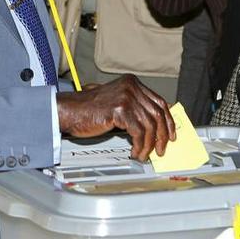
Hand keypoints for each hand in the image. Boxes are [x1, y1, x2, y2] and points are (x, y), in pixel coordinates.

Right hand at [56, 74, 175, 160]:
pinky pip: (138, 132)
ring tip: (144, 154)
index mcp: (133, 83)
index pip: (159, 102)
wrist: (69, 110)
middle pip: (158, 113)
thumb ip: (135, 109)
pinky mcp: (119, 109)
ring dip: (149, 144)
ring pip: (149, 125)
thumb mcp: (117, 104)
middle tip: (161, 149)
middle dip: (162, 135)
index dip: (168, 121)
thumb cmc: (89, 110)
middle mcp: (131, 87)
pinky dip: (140, 145)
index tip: (170, 134)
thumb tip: (155, 125)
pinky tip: (135, 152)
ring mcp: (126, 96)